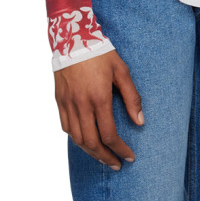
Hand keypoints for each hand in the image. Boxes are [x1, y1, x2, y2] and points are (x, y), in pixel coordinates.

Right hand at [54, 50, 144, 169]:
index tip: (129, 157)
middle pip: (92, 143)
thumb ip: (132, 97)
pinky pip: (65, 127)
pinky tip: (85, 140)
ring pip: (77, 139)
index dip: (120, 149)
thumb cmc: (100, 52)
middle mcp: (81, 104)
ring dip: (91, 152)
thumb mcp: (121, 70)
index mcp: (99, 98)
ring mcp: (68, 103)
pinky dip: (76, 138)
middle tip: (117, 164)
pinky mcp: (59, 100)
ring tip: (103, 156)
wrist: (73, 37)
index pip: (109, 135)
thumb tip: (140, 122)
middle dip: (106, 157)